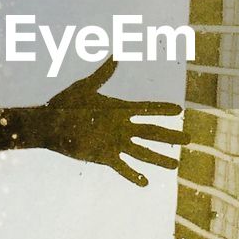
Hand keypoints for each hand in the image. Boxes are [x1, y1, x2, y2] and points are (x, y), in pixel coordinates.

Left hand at [38, 56, 185, 186]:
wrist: (49, 125)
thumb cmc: (65, 104)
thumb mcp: (85, 87)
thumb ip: (102, 74)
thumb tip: (115, 55)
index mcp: (119, 110)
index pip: (146, 109)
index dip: (161, 109)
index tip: (179, 108)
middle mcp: (121, 128)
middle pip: (151, 132)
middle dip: (170, 135)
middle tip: (189, 138)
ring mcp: (114, 143)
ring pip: (142, 152)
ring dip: (158, 158)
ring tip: (175, 164)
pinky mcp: (104, 157)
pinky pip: (122, 167)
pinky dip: (133, 175)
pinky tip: (145, 182)